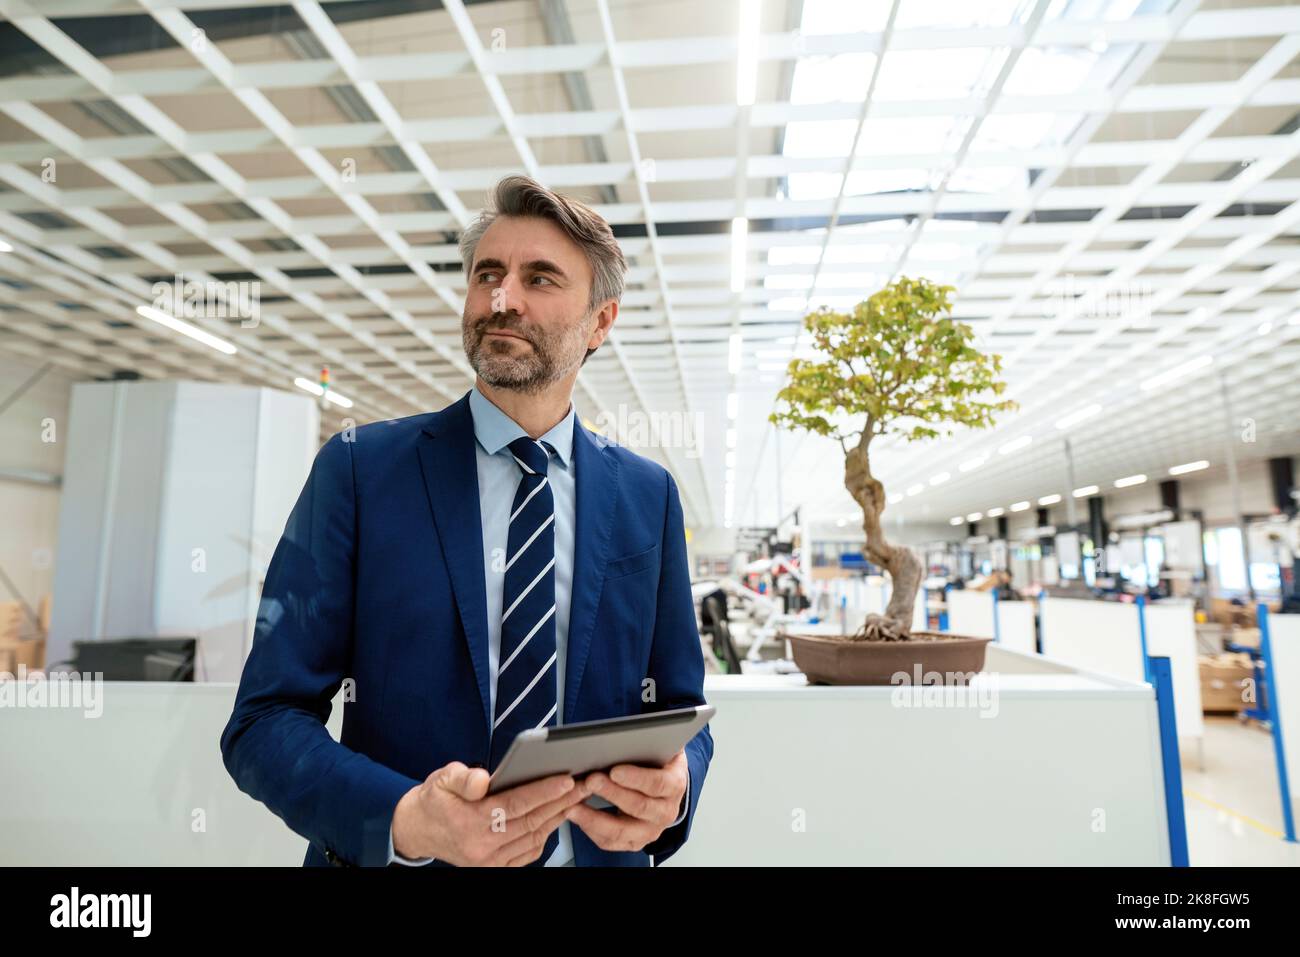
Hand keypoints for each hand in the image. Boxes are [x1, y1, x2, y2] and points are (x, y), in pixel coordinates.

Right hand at [391, 762, 591, 865]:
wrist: (419, 830)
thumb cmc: (434, 801)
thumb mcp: (441, 779)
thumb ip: (462, 778)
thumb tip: (483, 780)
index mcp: (469, 823)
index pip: (514, 806)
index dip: (542, 792)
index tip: (566, 780)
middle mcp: (481, 847)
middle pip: (531, 822)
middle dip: (561, 802)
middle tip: (584, 783)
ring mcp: (490, 862)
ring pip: (535, 838)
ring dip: (559, 816)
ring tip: (577, 796)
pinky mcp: (496, 867)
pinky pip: (530, 851)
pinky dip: (546, 833)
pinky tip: (557, 815)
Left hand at [565, 749, 687, 852]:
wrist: (665, 786)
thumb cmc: (657, 763)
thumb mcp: (660, 746)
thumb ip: (649, 741)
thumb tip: (626, 735)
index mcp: (675, 785)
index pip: (658, 783)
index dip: (636, 778)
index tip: (615, 770)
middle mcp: (666, 812)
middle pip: (639, 807)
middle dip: (611, 793)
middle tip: (590, 780)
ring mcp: (650, 830)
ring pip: (622, 831)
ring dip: (595, 819)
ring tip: (573, 806)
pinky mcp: (634, 842)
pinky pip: (611, 842)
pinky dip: (591, 830)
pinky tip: (577, 816)